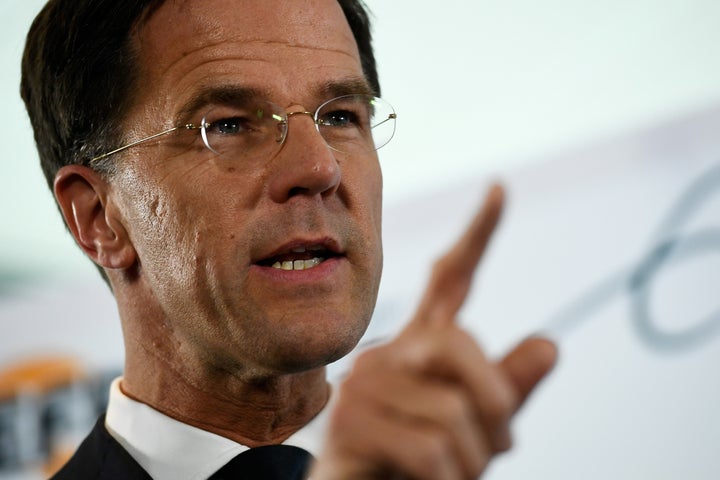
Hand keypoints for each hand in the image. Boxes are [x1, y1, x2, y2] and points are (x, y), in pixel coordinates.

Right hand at [310, 185, 557, 479]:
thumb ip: (507, 388)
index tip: (499, 189)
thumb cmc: (420, 463)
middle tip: (504, 444)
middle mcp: (389, 352)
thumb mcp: (477, 428)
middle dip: (497, 400)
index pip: (449, 278)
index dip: (477, 234)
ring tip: (455, 473)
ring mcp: (365, 384)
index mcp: (421, 346)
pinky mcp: (349, 422)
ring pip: (452, 409)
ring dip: (473, 458)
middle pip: (460, 343)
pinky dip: (449, 478)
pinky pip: (430, 447)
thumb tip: (551, 343)